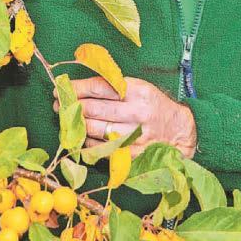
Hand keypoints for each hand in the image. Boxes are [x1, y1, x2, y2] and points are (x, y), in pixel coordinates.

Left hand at [54, 77, 196, 157]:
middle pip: (93, 108)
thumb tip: (79, 88)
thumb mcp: (139, 88)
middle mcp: (136, 112)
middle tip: (59, 105)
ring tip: (68, 120)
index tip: (62, 88)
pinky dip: (88, 142)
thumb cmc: (154, 105)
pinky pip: (101, 148)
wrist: (181, 130)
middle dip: (71, 106)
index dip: (77, 88)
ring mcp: (135, 135)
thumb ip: (113, 86)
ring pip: (94, 129)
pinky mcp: (133, 154)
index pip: (99, 87)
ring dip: (76, 125)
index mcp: (137, 90)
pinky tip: (83, 136)